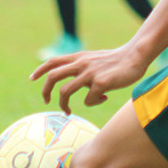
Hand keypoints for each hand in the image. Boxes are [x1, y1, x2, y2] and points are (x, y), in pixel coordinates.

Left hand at [30, 44, 149, 113]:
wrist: (135, 56)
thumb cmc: (117, 60)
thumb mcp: (95, 59)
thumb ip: (84, 67)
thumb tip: (81, 87)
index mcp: (78, 57)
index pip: (52, 61)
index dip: (40, 70)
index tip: (32, 79)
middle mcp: (80, 64)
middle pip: (52, 77)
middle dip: (45, 91)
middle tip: (47, 101)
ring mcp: (89, 74)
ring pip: (65, 92)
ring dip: (63, 105)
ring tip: (68, 111)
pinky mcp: (100, 83)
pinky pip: (89, 100)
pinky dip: (93, 102)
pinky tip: (103, 98)